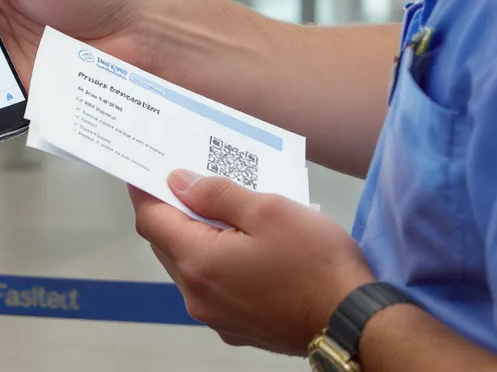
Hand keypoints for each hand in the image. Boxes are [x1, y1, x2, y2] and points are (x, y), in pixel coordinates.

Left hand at [130, 171, 374, 355]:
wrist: (354, 324)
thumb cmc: (317, 265)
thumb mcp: (269, 210)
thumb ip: (216, 194)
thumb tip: (179, 182)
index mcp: (198, 262)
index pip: (150, 219)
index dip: (143, 190)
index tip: (142, 169)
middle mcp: (197, 294)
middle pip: (166, 243)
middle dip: (172, 211)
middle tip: (187, 180)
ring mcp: (216, 315)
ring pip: (190, 266)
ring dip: (196, 237)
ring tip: (222, 210)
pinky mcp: (238, 327)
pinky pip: (213, 287)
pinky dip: (217, 262)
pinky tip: (242, 246)